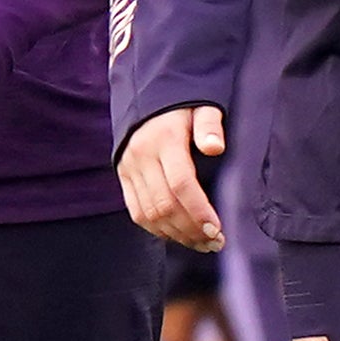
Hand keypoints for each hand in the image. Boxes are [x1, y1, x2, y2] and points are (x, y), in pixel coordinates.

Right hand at [118, 104, 225, 251]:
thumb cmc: (183, 106)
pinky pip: (137, 212)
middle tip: (216, 242)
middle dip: (191, 229)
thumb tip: (214, 148)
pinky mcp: (123, 177)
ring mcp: (129, 168)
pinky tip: (179, 236)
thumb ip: (210, 125)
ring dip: (177, 235)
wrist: (145, 96)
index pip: (181, 183)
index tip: (216, 229)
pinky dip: (158, 230)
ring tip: (202, 243)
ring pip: (150, 214)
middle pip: (164, 204)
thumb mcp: (201, 106)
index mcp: (165, 139)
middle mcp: (143, 155)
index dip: (198, 210)